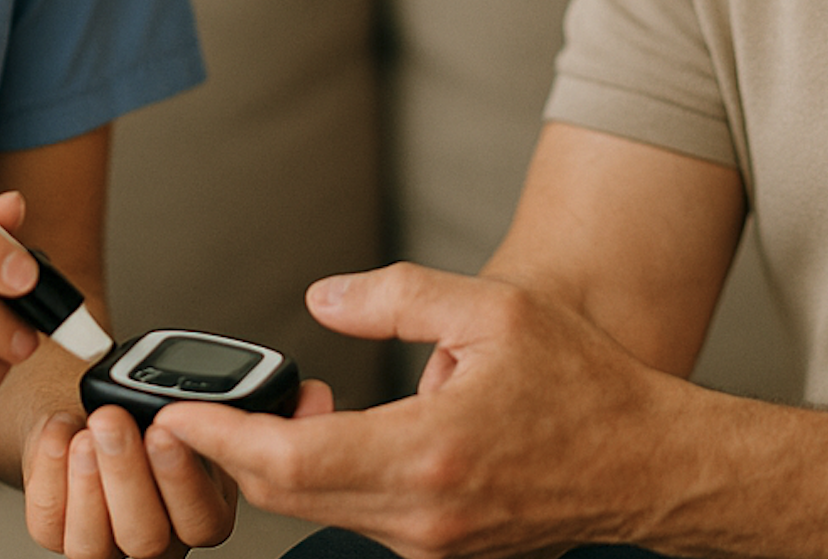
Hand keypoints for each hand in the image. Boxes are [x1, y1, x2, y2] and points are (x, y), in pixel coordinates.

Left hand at [23, 399, 241, 558]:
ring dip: (87, 483)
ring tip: (84, 432)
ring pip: (93, 545)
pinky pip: (48, 520)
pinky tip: (60, 429)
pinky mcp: (56, 534)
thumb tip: (167, 397)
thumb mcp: (169, 400)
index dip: (182, 479)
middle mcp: (157, 534)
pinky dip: (49, 469)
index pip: (203, 519)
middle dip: (126, 474)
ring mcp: (104, 541)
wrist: (84, 406)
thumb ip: (172, 408)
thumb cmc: (133, 404)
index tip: (162, 427)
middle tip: (112, 420)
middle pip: (146, 538)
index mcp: (204, 506)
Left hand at [152, 264, 685, 558]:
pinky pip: (359, 516)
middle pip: (286, 495)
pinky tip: (344, 430)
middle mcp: (421, 518)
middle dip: (233, 451)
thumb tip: (321, 298)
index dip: (221, 437)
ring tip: (295, 401)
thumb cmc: (585, 388)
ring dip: (284, 461)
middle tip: (203, 405)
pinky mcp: (439, 554)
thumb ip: (397, 295)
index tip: (177, 414)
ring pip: (319, 509)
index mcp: (428, 456)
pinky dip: (329, 477)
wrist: (649, 466)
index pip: (289, 460)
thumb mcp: (494, 310)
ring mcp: (431, 546)